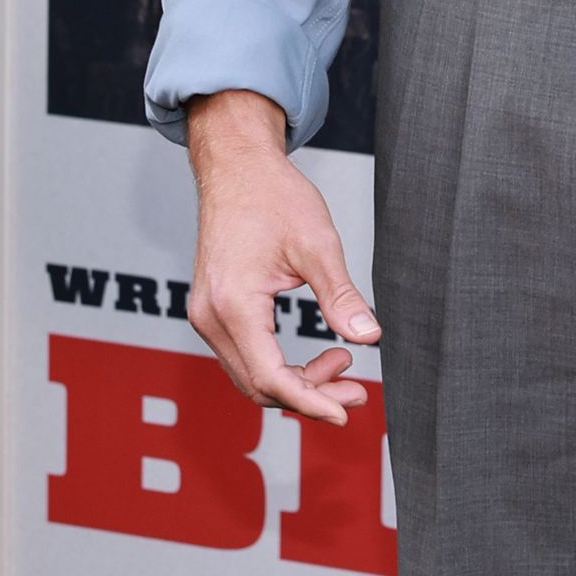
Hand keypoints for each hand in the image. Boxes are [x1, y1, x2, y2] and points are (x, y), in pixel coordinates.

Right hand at [185, 88, 380, 426]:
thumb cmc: (273, 196)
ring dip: (296, 381)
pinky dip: (279, 363)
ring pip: (250, 374)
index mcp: (233, 304)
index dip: (310, 401)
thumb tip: (369, 337)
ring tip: (342, 365)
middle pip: (259, 384)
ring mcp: (207, 314)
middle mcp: (211, 317)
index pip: (271, 377)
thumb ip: (340, 296)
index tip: (346, 409)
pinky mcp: (213, 309)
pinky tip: (315, 353)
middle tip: (356, 389)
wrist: (237, 166)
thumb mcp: (317, 244)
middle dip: (309, 394)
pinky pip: (245, 354)